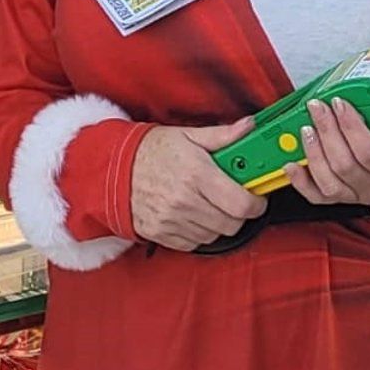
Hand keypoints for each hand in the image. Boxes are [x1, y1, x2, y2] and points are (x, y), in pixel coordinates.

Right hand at [130, 118, 267, 250]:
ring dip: (218, 223)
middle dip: (238, 213)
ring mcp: (172, 220)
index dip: (256, 203)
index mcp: (196, 173)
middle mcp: (185, 200)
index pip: (242, 204)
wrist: (113, 168)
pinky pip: (194, 243)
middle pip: (232, 224)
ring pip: (215, 235)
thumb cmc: (150, 150)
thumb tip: (249, 126)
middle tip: (233, 200)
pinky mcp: (161, 234)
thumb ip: (222, 135)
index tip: (256, 197)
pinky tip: (192, 214)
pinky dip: (199, 232)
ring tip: (208, 204)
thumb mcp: (187, 135)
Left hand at [286, 97, 369, 210]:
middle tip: (318, 107)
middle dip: (327, 132)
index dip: (351, 129)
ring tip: (306, 127)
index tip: (341, 103)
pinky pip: (319, 197)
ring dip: (313, 153)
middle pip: (345, 165)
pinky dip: (301, 183)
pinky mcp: (345, 198)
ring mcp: (359, 196)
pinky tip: (291, 164)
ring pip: (329, 183)